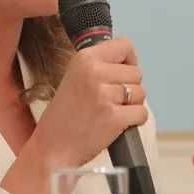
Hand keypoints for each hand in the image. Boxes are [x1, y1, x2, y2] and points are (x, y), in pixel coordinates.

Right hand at [31, 37, 148, 167]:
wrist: (52, 148)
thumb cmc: (64, 116)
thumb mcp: (74, 78)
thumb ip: (99, 66)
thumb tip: (129, 63)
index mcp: (84, 59)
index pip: (125, 45)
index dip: (128, 61)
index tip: (121, 74)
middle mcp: (94, 73)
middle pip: (136, 72)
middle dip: (129, 87)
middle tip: (110, 100)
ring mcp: (104, 95)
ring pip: (140, 93)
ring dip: (132, 105)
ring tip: (110, 112)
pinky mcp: (114, 117)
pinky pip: (142, 113)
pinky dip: (134, 121)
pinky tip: (117, 124)